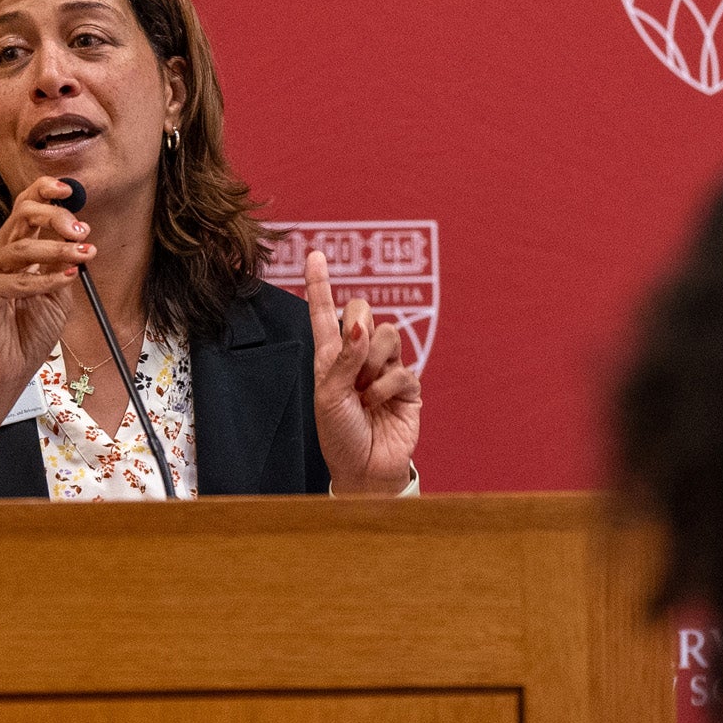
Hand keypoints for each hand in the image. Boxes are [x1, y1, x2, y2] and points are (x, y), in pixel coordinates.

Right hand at [0, 177, 92, 401]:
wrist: (6, 372)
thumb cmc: (27, 336)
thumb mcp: (56, 295)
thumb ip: (62, 266)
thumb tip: (78, 239)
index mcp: (12, 250)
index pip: (25, 207)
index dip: (45, 191)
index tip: (71, 190)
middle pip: (22, 214)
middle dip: (55, 215)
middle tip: (81, 230)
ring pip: (23, 246)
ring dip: (58, 248)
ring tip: (84, 255)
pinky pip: (18, 279)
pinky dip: (47, 279)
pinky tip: (66, 280)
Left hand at [307, 249, 420, 495]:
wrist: (363, 469)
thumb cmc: (339, 435)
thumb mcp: (328, 396)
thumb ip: (343, 358)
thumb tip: (360, 325)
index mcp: (330, 356)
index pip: (324, 313)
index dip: (319, 284)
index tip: (315, 254)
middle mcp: (358, 356)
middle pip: (363, 310)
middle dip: (358, 329)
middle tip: (353, 367)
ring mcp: (385, 368)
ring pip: (388, 333)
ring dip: (371, 363)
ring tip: (364, 393)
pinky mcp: (408, 385)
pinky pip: (402, 368)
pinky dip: (385, 388)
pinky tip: (378, 405)